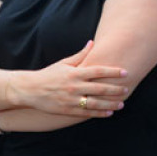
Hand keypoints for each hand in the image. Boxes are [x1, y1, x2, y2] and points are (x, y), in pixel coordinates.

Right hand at [6, 41, 127, 116]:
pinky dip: (99, 113)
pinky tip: (109, 113)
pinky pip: (86, 113)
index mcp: (75, 73)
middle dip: (115, 90)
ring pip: (95, 103)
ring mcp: (71, 99)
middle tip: (127, 89)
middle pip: (100, 88)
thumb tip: (93, 42)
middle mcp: (74, 86)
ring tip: (122, 104)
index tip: (125, 72)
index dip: (113, 72)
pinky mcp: (67, 110)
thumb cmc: (49, 74)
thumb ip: (81, 55)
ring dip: (110, 104)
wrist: (29, 90)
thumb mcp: (64, 63)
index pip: (98, 71)